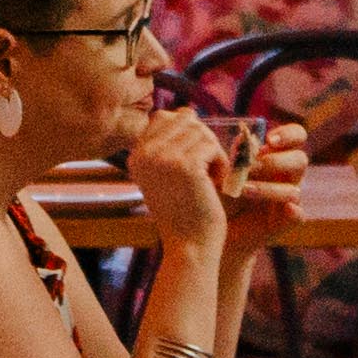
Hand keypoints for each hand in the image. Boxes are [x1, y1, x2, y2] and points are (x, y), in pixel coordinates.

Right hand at [124, 111, 237, 248]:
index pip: (164, 117)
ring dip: (214, 153)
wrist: (190, 246)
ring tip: (210, 179)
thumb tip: (187, 110)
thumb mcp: (167, 174)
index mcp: (136, 155)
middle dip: (203, 141)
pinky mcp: (185, 165)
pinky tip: (215, 184)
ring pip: (201, 131)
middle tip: (206, 170)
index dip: (187, 133)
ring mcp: (163, 158)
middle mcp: (144, 154)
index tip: (193, 163)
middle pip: (185, 119)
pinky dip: (221, 163)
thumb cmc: (185, 211)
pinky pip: (211, 146)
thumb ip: (170, 143)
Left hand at [223, 119, 309, 212]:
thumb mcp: (225, 170)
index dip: (288, 134)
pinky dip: (295, 212)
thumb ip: (236, 154)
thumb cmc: (222, 190)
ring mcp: (288, 198)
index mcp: (277, 155)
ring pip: (294, 189)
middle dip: (277, 161)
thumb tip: (241, 138)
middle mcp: (287, 175)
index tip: (269, 139)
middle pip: (300, 160)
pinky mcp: (284, 221)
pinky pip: (299, 216)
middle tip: (254, 166)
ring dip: (270, 188)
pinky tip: (287, 209)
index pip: (296, 137)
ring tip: (244, 190)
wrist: (216, 225)